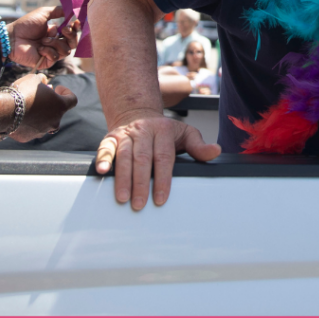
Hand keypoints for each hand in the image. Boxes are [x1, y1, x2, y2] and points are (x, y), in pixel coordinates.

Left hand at [8, 6, 80, 69]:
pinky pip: (55, 57)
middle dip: (71, 35)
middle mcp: (55, 43)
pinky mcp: (46, 62)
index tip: (75, 22)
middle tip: (63, 30)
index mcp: (56, 33)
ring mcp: (51, 53)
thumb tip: (72, 9)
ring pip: (66, 50)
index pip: (72, 33)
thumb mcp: (43, 13)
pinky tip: (39, 48)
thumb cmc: (25, 24)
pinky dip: (48, 50)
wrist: (12, 37)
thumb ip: (58, 10)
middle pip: (73, 43)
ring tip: (43, 40)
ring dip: (55, 43)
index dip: (76, 29)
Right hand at [8, 73, 77, 140]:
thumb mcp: (34, 79)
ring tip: (28, 106)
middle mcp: (54, 122)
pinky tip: (18, 115)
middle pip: (57, 112)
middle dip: (50, 104)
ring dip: (40, 114)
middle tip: (40, 96)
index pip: (72, 100)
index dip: (66, 92)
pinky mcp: (28, 137)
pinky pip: (30, 129)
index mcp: (60, 107)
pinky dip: (27, 123)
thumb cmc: (23, 92)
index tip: (57, 88)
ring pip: (44, 122)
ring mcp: (41, 131)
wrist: (5, 111)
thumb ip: (42, 80)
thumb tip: (43, 82)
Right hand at [95, 111, 220, 208]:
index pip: (164, 157)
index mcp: (164, 131)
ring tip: (122, 198)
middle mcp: (144, 131)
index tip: (161, 198)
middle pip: (142, 158)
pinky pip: (105, 148)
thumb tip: (216, 151)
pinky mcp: (111, 137)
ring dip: (122, 177)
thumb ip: (199, 146)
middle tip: (140, 204)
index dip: (162, 179)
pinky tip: (102, 172)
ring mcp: (127, 134)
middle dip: (141, 183)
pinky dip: (103, 159)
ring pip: (124, 155)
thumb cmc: (164, 131)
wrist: (138, 113)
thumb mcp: (185, 134)